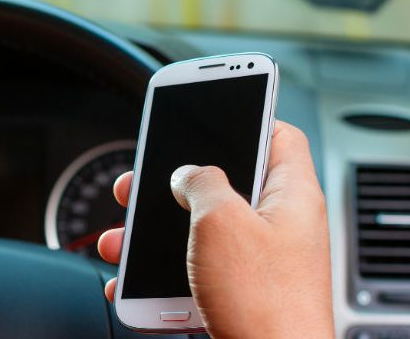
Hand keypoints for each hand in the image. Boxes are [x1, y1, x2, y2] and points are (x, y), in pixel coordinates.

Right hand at [97, 121, 333, 337]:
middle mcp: (280, 228)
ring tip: (118, 238)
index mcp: (291, 195)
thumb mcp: (220, 221)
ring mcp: (260, 265)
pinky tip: (132, 285)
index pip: (278, 135)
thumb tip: (189, 173)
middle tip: (141, 179)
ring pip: (199, 233)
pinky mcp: (239, 298)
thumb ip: (201, 181)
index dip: (247, 115)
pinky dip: (159, 277)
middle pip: (224, 184)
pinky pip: (193, 275)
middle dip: (173, 183)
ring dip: (154, 234)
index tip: (215, 105)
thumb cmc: (264, 303)